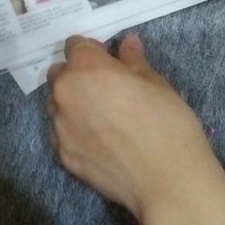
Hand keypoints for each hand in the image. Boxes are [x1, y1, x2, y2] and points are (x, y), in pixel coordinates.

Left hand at [46, 35, 214, 222]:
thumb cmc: (167, 124)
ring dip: (72, 103)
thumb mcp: (155, 83)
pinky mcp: (62, 155)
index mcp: (85, 68)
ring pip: (57, 104)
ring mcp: (59, 126)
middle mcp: (64, 93)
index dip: (93, 51)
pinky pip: (61, 133)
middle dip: (77, 75)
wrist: (167, 180)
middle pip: (59, 74)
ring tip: (103, 118)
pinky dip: (74, 131)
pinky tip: (100, 141)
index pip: (74, 45)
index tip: (109, 62)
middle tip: (106, 90)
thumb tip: (127, 43)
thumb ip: (133, 61)